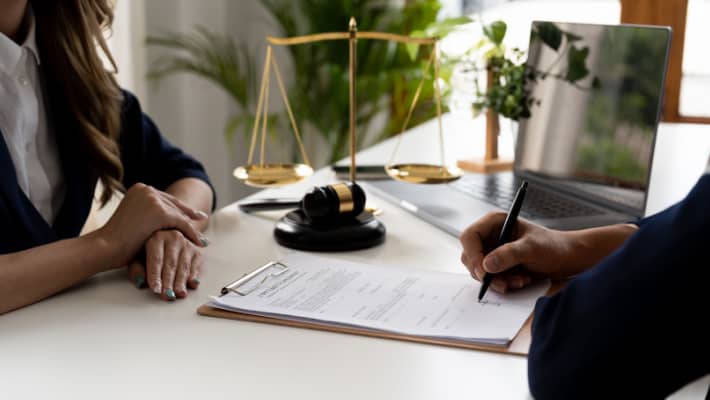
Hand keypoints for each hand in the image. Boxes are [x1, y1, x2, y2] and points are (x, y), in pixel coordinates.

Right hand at [98, 183, 208, 266]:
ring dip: (191, 227)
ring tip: (202, 239)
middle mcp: (146, 189)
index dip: (179, 208)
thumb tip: (165, 218)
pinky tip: (200, 242)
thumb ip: (148, 214)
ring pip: (179, 214)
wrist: (105, 247)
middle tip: (202, 220)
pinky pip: (182, 223)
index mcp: (138, 188)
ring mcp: (152, 198)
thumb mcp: (135, 219)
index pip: (164, 199)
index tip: (192, 214)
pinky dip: (191, 234)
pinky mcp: (159, 210)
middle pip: (174, 204)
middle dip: (189, 214)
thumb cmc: (116, 241)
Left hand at [127, 230, 202, 300]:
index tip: (155, 289)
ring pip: (184, 266)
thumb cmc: (152, 251)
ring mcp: (187, 245)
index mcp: (157, 238)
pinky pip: (195, 267)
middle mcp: (174, 238)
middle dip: (169, 281)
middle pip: (171, 264)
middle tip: (167, 295)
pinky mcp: (198, 253)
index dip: (155, 275)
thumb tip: (140, 282)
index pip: (156, 259)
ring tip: (179, 294)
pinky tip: (192, 285)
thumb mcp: (140, 256)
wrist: (171, 240)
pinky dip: (194, 276)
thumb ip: (137, 269)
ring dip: (182, 281)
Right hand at [459, 212, 578, 293]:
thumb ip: (509, 254)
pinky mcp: (497, 265)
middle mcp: (490, 236)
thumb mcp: (532, 248)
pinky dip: (502, 284)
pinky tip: (520, 281)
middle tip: (504, 283)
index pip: (470, 236)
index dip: (473, 254)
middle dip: (486, 273)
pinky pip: (489, 278)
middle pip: (470, 256)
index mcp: (494, 222)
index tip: (484, 272)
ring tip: (519, 281)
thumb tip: (487, 265)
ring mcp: (492, 251)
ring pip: (479, 270)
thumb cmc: (553, 246)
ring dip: (497, 280)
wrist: (566, 259)